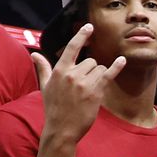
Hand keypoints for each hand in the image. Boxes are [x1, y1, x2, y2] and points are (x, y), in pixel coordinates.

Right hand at [35, 24, 124, 143]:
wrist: (62, 129)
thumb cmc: (53, 108)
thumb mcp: (45, 87)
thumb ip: (43, 68)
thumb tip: (34, 54)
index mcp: (59, 71)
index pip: (72, 47)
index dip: (82, 36)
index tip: (89, 27)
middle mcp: (72, 74)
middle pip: (90, 61)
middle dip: (90, 70)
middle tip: (83, 87)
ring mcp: (84, 83)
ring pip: (99, 68)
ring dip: (98, 76)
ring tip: (89, 91)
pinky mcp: (95, 92)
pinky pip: (108, 74)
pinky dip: (116, 67)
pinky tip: (122, 60)